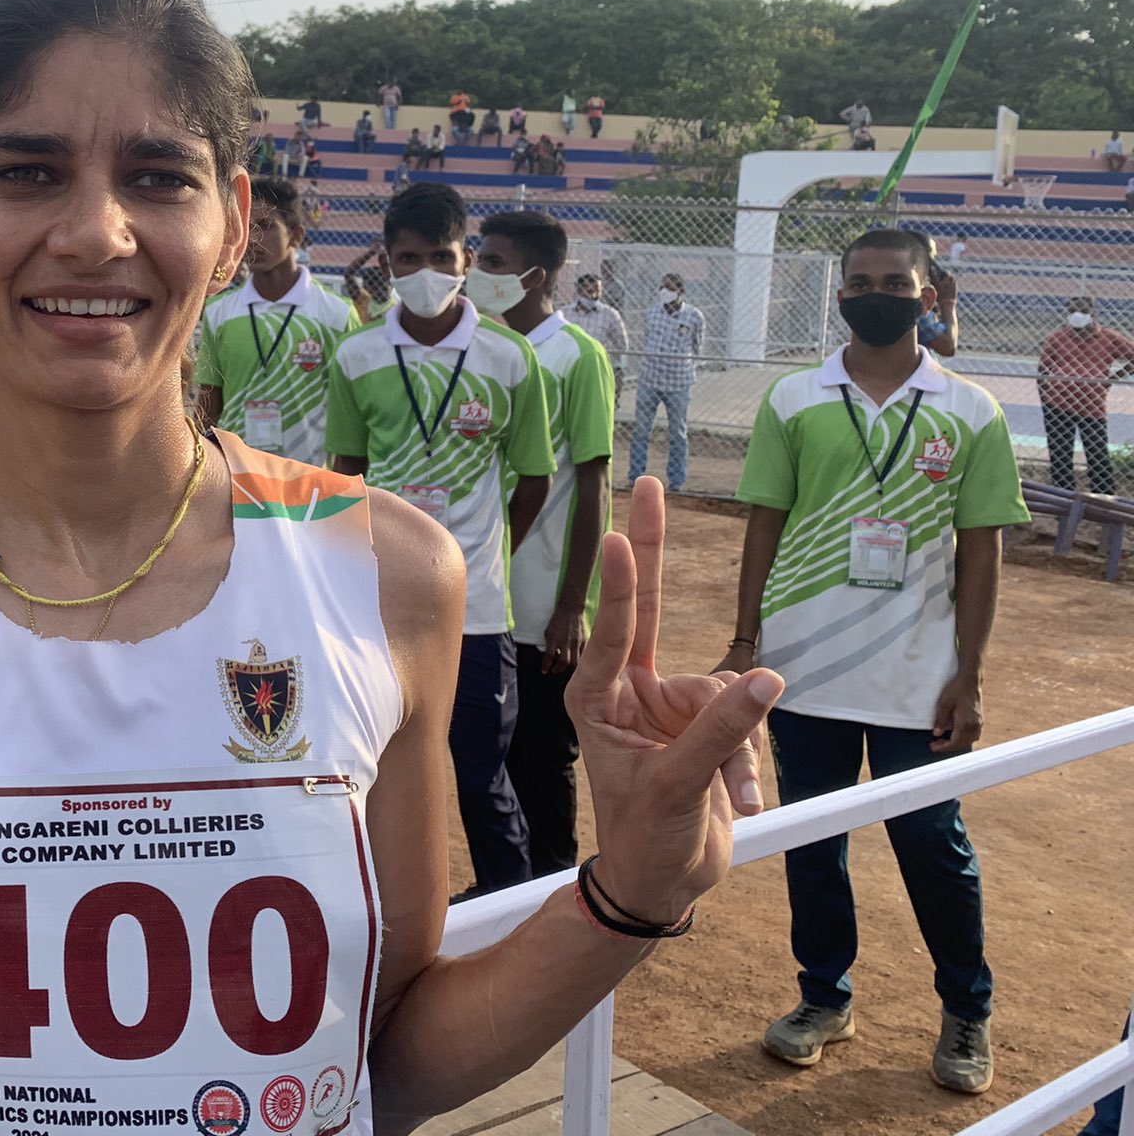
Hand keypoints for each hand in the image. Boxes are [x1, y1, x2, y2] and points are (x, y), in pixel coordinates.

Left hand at [539, 606, 583, 674]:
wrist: (571, 609)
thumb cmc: (557, 620)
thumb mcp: (548, 631)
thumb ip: (549, 644)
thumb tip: (550, 656)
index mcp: (553, 638)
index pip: (548, 656)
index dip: (545, 666)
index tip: (544, 671)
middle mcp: (565, 641)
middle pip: (563, 662)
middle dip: (558, 669)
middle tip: (554, 671)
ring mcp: (576, 642)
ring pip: (575, 661)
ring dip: (569, 668)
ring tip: (565, 668)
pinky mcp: (584, 640)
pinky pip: (583, 655)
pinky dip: (579, 660)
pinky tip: (576, 661)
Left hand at [567, 478, 783, 924]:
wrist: (664, 883)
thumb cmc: (647, 838)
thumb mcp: (677, 788)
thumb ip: (719, 733)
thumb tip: (765, 680)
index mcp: (601, 700)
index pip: (615, 633)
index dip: (622, 586)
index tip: (620, 538)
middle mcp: (632, 690)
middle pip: (648, 606)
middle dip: (652, 547)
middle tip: (647, 483)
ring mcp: (670, 704)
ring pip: (728, 691)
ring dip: (739, 745)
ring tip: (731, 794)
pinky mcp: (707, 723)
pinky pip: (746, 719)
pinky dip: (749, 760)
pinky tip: (741, 797)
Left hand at [930, 671, 983, 753]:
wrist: (970, 681)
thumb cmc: (956, 690)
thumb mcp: (944, 703)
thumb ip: (940, 719)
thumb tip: (936, 733)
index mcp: (965, 723)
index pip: (955, 742)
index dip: (943, 747)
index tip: (933, 747)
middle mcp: (974, 726)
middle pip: (962, 744)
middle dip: (948, 747)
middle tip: (934, 745)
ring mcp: (979, 723)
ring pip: (968, 741)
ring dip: (956, 743)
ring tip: (942, 741)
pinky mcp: (980, 720)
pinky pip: (973, 735)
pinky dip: (964, 739)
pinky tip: (955, 735)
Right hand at [933, 270, 957, 308]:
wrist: (947, 305)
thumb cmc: (938, 299)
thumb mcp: (933, 292)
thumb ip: (932, 284)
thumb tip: (931, 279)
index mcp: (938, 285)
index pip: (933, 275)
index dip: (932, 270)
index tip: (931, 267)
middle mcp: (945, 283)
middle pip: (946, 273)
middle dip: (944, 272)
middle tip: (943, 272)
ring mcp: (951, 285)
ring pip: (951, 276)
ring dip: (949, 276)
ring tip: (948, 277)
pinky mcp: (955, 287)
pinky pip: (954, 280)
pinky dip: (952, 280)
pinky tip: (950, 282)